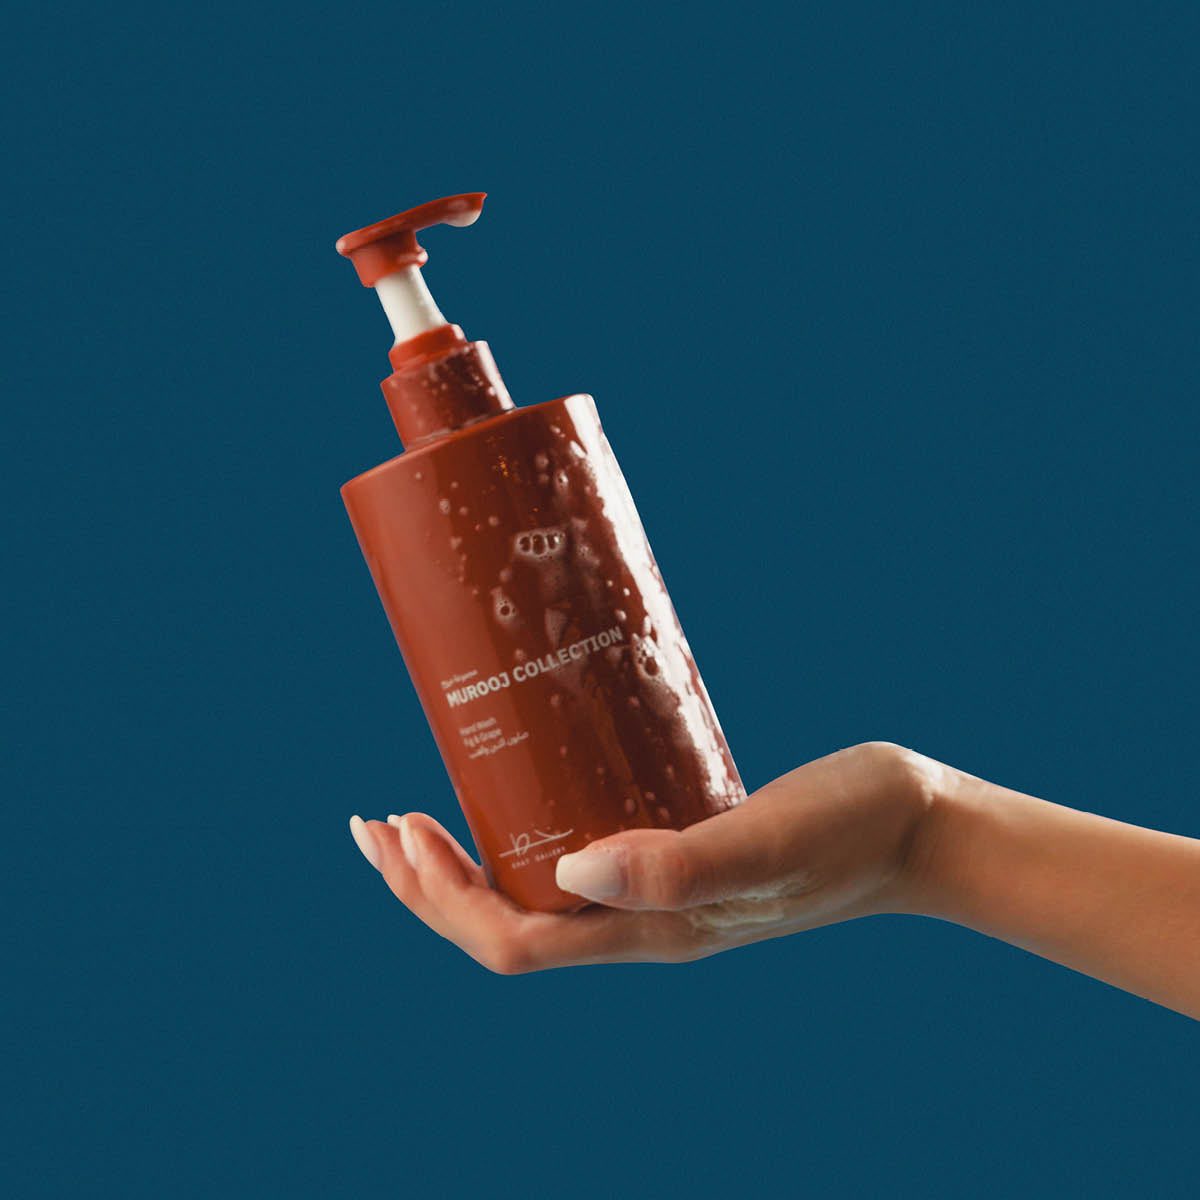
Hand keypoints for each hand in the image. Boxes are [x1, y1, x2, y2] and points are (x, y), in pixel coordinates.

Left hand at [348, 742, 943, 973]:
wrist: (913, 825)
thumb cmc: (848, 831)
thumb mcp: (765, 843)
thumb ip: (678, 863)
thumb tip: (567, 875)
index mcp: (649, 932)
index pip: (512, 940)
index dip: (440, 898)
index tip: (399, 829)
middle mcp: (641, 921)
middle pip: (505, 926)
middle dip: (427, 885)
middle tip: (377, 825)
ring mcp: (657, 889)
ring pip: (533, 895)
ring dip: (466, 865)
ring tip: (420, 816)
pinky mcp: (675, 849)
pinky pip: (578, 854)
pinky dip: (527, 831)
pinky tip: (524, 783)